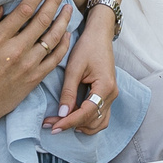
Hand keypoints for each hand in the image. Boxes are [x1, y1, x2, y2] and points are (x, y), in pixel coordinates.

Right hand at [0, 0, 70, 128]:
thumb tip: (1, 6)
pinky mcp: (35, 78)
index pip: (24, 10)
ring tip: (68, 7)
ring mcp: (29, 65)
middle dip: (54, 2)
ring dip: (63, 20)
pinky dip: (64, 44)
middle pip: (42, 20)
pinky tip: (67, 34)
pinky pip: (55, 58)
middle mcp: (17, 50)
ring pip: (53, 37)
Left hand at [47, 11, 118, 133]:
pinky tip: (74, 119)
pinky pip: (101, 116)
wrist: (99, 35)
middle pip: (92, 121)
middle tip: (51, 124)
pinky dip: (88, 121)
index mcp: (105, 87)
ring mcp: (111, 96)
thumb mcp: (74, 68)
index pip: (86, 113)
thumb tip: (62, 114)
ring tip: (61, 123)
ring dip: (81, 126)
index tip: (53, 127)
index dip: (69, 122)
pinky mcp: (107, 95)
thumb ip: (68, 92)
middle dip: (71, 124)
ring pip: (99, 123)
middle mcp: (111, 94)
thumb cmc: (87, 47)